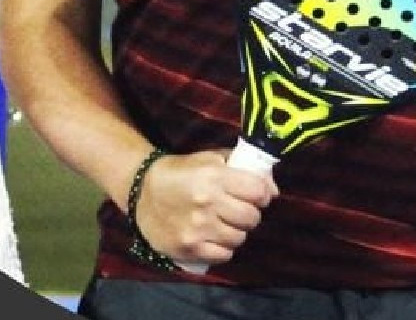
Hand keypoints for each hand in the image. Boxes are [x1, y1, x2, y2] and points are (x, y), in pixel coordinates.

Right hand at [136, 149, 278, 267]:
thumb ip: (243, 168)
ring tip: (226, 223)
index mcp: (214, 177)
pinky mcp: (189, 249)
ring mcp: (198, 228)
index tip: (258, 196)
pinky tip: (214, 236)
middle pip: (251, 218)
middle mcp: (208, 203)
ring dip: (237, 231)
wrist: (143, 192)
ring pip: (239, 238)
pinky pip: (224, 255)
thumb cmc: (182, 172)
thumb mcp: (211, 159)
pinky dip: (224, 248)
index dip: (262, 194)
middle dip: (251, 214)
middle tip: (240, 210)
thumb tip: (273, 189)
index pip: (257, 191)